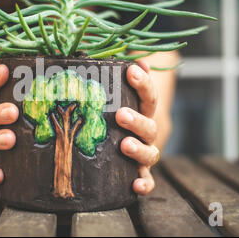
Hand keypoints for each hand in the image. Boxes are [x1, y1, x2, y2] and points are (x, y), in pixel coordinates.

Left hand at [116, 61, 159, 195]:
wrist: (130, 140)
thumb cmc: (117, 110)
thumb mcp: (112, 92)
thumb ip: (106, 73)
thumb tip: (88, 52)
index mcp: (143, 110)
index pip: (148, 95)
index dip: (143, 82)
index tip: (131, 70)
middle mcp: (148, 131)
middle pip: (149, 125)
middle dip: (136, 120)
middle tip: (120, 115)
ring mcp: (145, 152)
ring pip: (150, 152)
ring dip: (139, 149)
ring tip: (124, 145)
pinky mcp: (140, 172)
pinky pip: (148, 180)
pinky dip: (145, 184)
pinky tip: (136, 186)